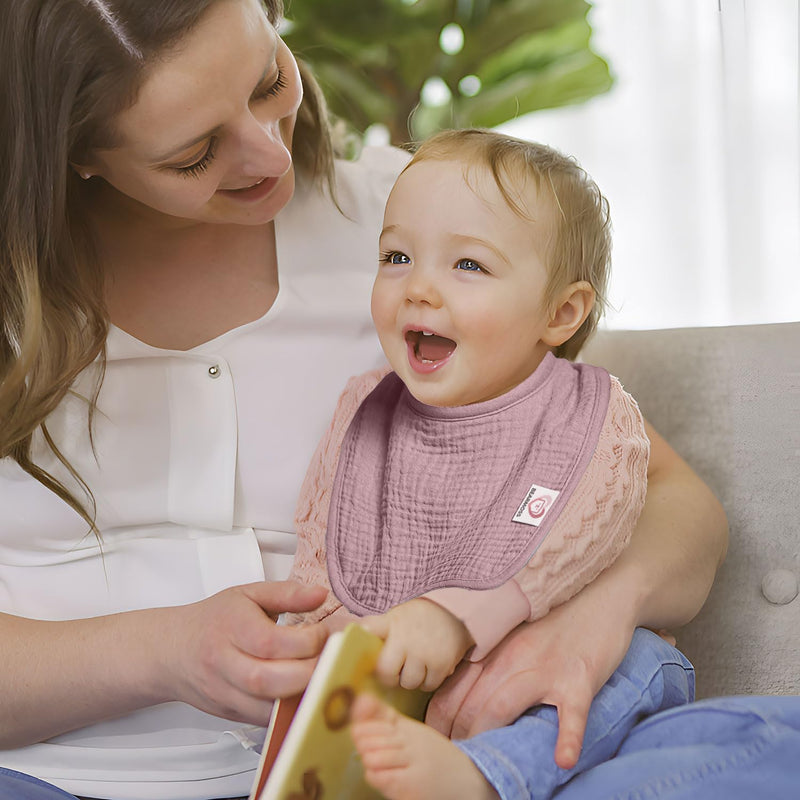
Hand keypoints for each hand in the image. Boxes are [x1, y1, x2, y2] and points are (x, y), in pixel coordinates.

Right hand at [157, 581, 327, 723]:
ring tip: (327, 679)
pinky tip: (308, 696)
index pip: (270, 642)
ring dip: (303, 697)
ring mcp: (225, 693)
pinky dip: (291, 712)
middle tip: (334, 660)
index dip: (306, 641)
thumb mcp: (249, 594)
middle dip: (308, 673)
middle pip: (267, 680)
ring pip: (266, 708)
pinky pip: (265, 721)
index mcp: (231, 627)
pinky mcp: (231, 714)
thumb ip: (287, 593)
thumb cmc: (215, 619)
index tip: (327, 633)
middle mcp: (224, 663)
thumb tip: (320, 595)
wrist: (173, 650)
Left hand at [360, 599, 473, 691]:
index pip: (368, 630)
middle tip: (396, 670)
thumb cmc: (419, 618)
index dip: (360, 645)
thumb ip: (377, 627)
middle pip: (386, 672)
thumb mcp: (396, 615)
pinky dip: (428, 681)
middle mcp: (405, 638)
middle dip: (390, 676)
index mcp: (392, 622)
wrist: (456, 613)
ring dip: (411, 679)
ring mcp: (424, 652)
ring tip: (416, 666)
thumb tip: (351, 636)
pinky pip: (428, 685)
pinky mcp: (441, 664)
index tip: (362, 658)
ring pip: (408, 682)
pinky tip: (429, 668)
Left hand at [426, 588, 634, 769]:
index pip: (453, 689)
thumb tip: (458, 691)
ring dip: (487, 738)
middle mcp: (512, 657)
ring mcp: (545, 668)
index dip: (439, 721)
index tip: (437, 741)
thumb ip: (488, 658)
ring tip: (483, 767)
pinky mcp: (579, 679)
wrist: (601, 594)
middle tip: (454, 761)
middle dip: (457, 737)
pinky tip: (563, 760)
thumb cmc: (554, 619)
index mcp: (493, 648)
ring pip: (503, 706)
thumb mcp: (513, 634)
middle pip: (471, 703)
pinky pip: (571, 713)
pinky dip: (568, 738)